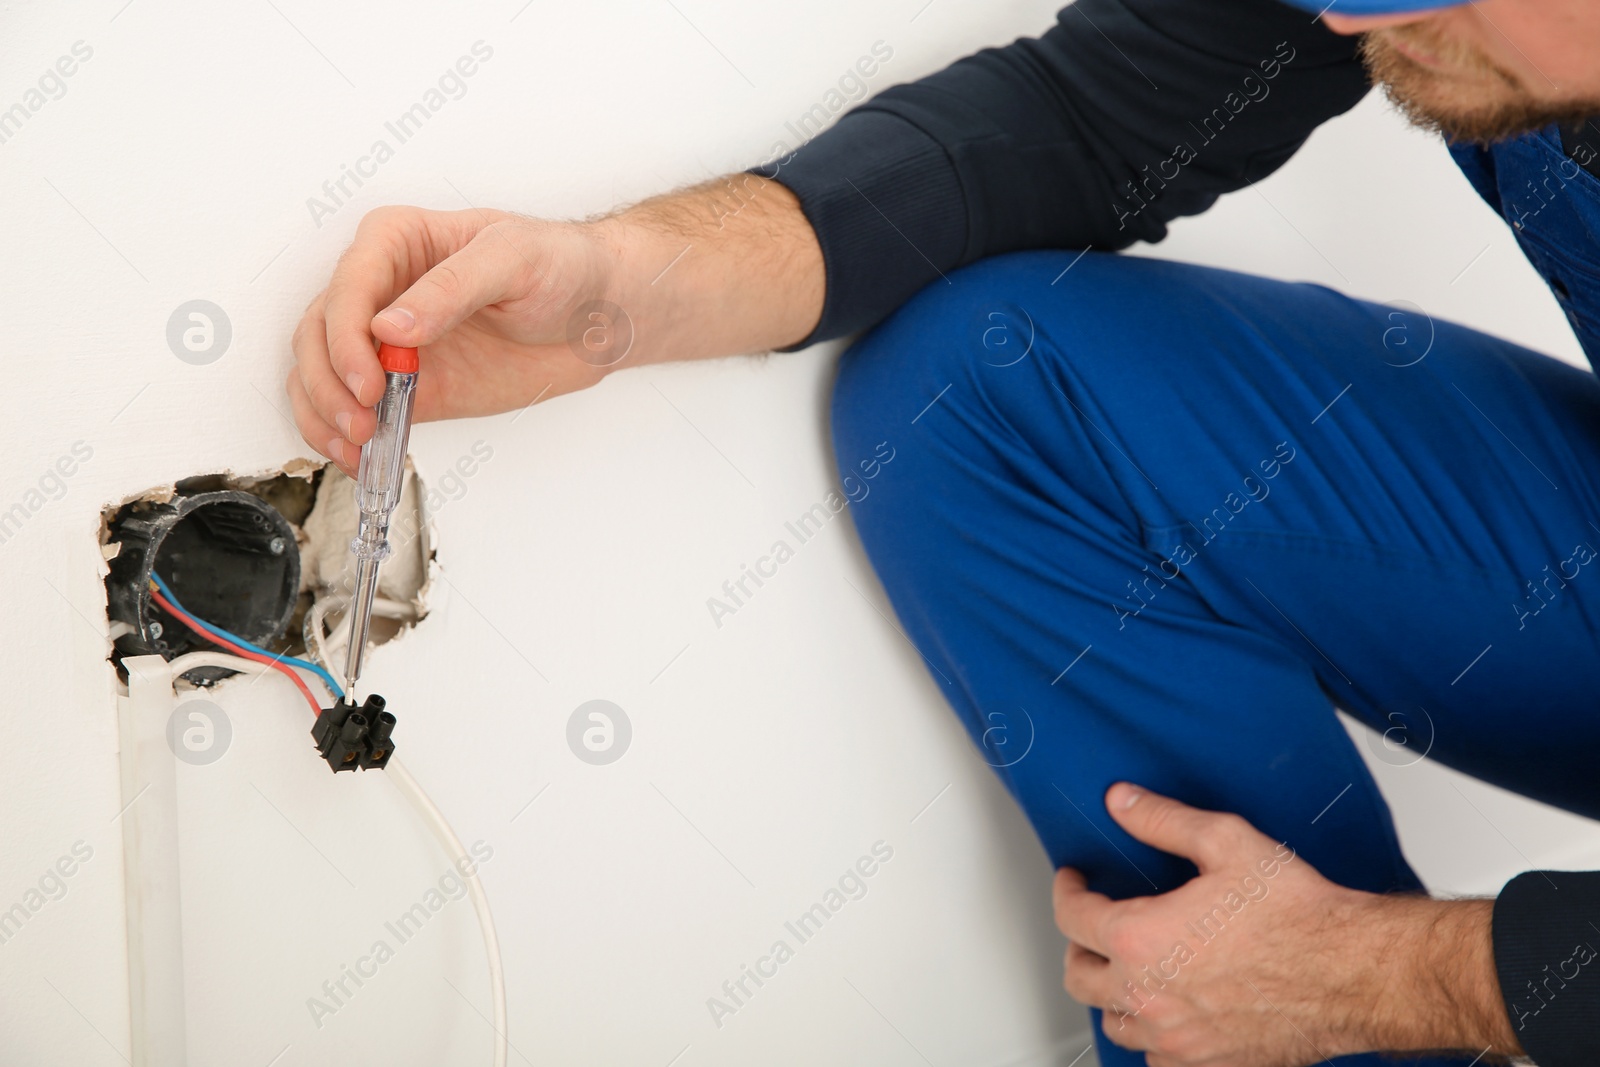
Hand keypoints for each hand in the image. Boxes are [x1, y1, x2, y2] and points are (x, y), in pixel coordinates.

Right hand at [289, 206, 617, 474]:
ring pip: (319, 374)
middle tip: (362, 419)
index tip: (370, 379)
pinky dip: (342, 436)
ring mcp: (388, 343)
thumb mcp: (513, 259)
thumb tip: (391, 327)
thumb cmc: (562, 265)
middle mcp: (380, 290)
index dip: (346, 338)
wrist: (598, 314)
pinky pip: (354, 410)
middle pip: (317, 334)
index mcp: (396, 241)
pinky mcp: (408, 387)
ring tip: (357, 443)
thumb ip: (451, 289)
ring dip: (323, 413)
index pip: (347, 287)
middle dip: (328, 381)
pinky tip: (360, 456)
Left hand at [1052, 783, 1516, 1065]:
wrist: (1353, 971)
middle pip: (1078, 976)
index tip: (1074, 882)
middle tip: (1090, 925)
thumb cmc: (1299, 915)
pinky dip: (1149, 1034)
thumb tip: (1122, 803)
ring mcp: (1177, 1035)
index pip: (1072, 917)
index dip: (1067, 891)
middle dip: (1077, 945)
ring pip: (1112, 1022)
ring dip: (1109, 994)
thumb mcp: (1225, 843)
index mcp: (1140, 940)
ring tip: (1122, 969)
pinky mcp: (1208, 1061)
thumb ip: (1163, 820)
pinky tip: (1163, 1012)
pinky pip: (1155, 1056)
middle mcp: (1148, 995)